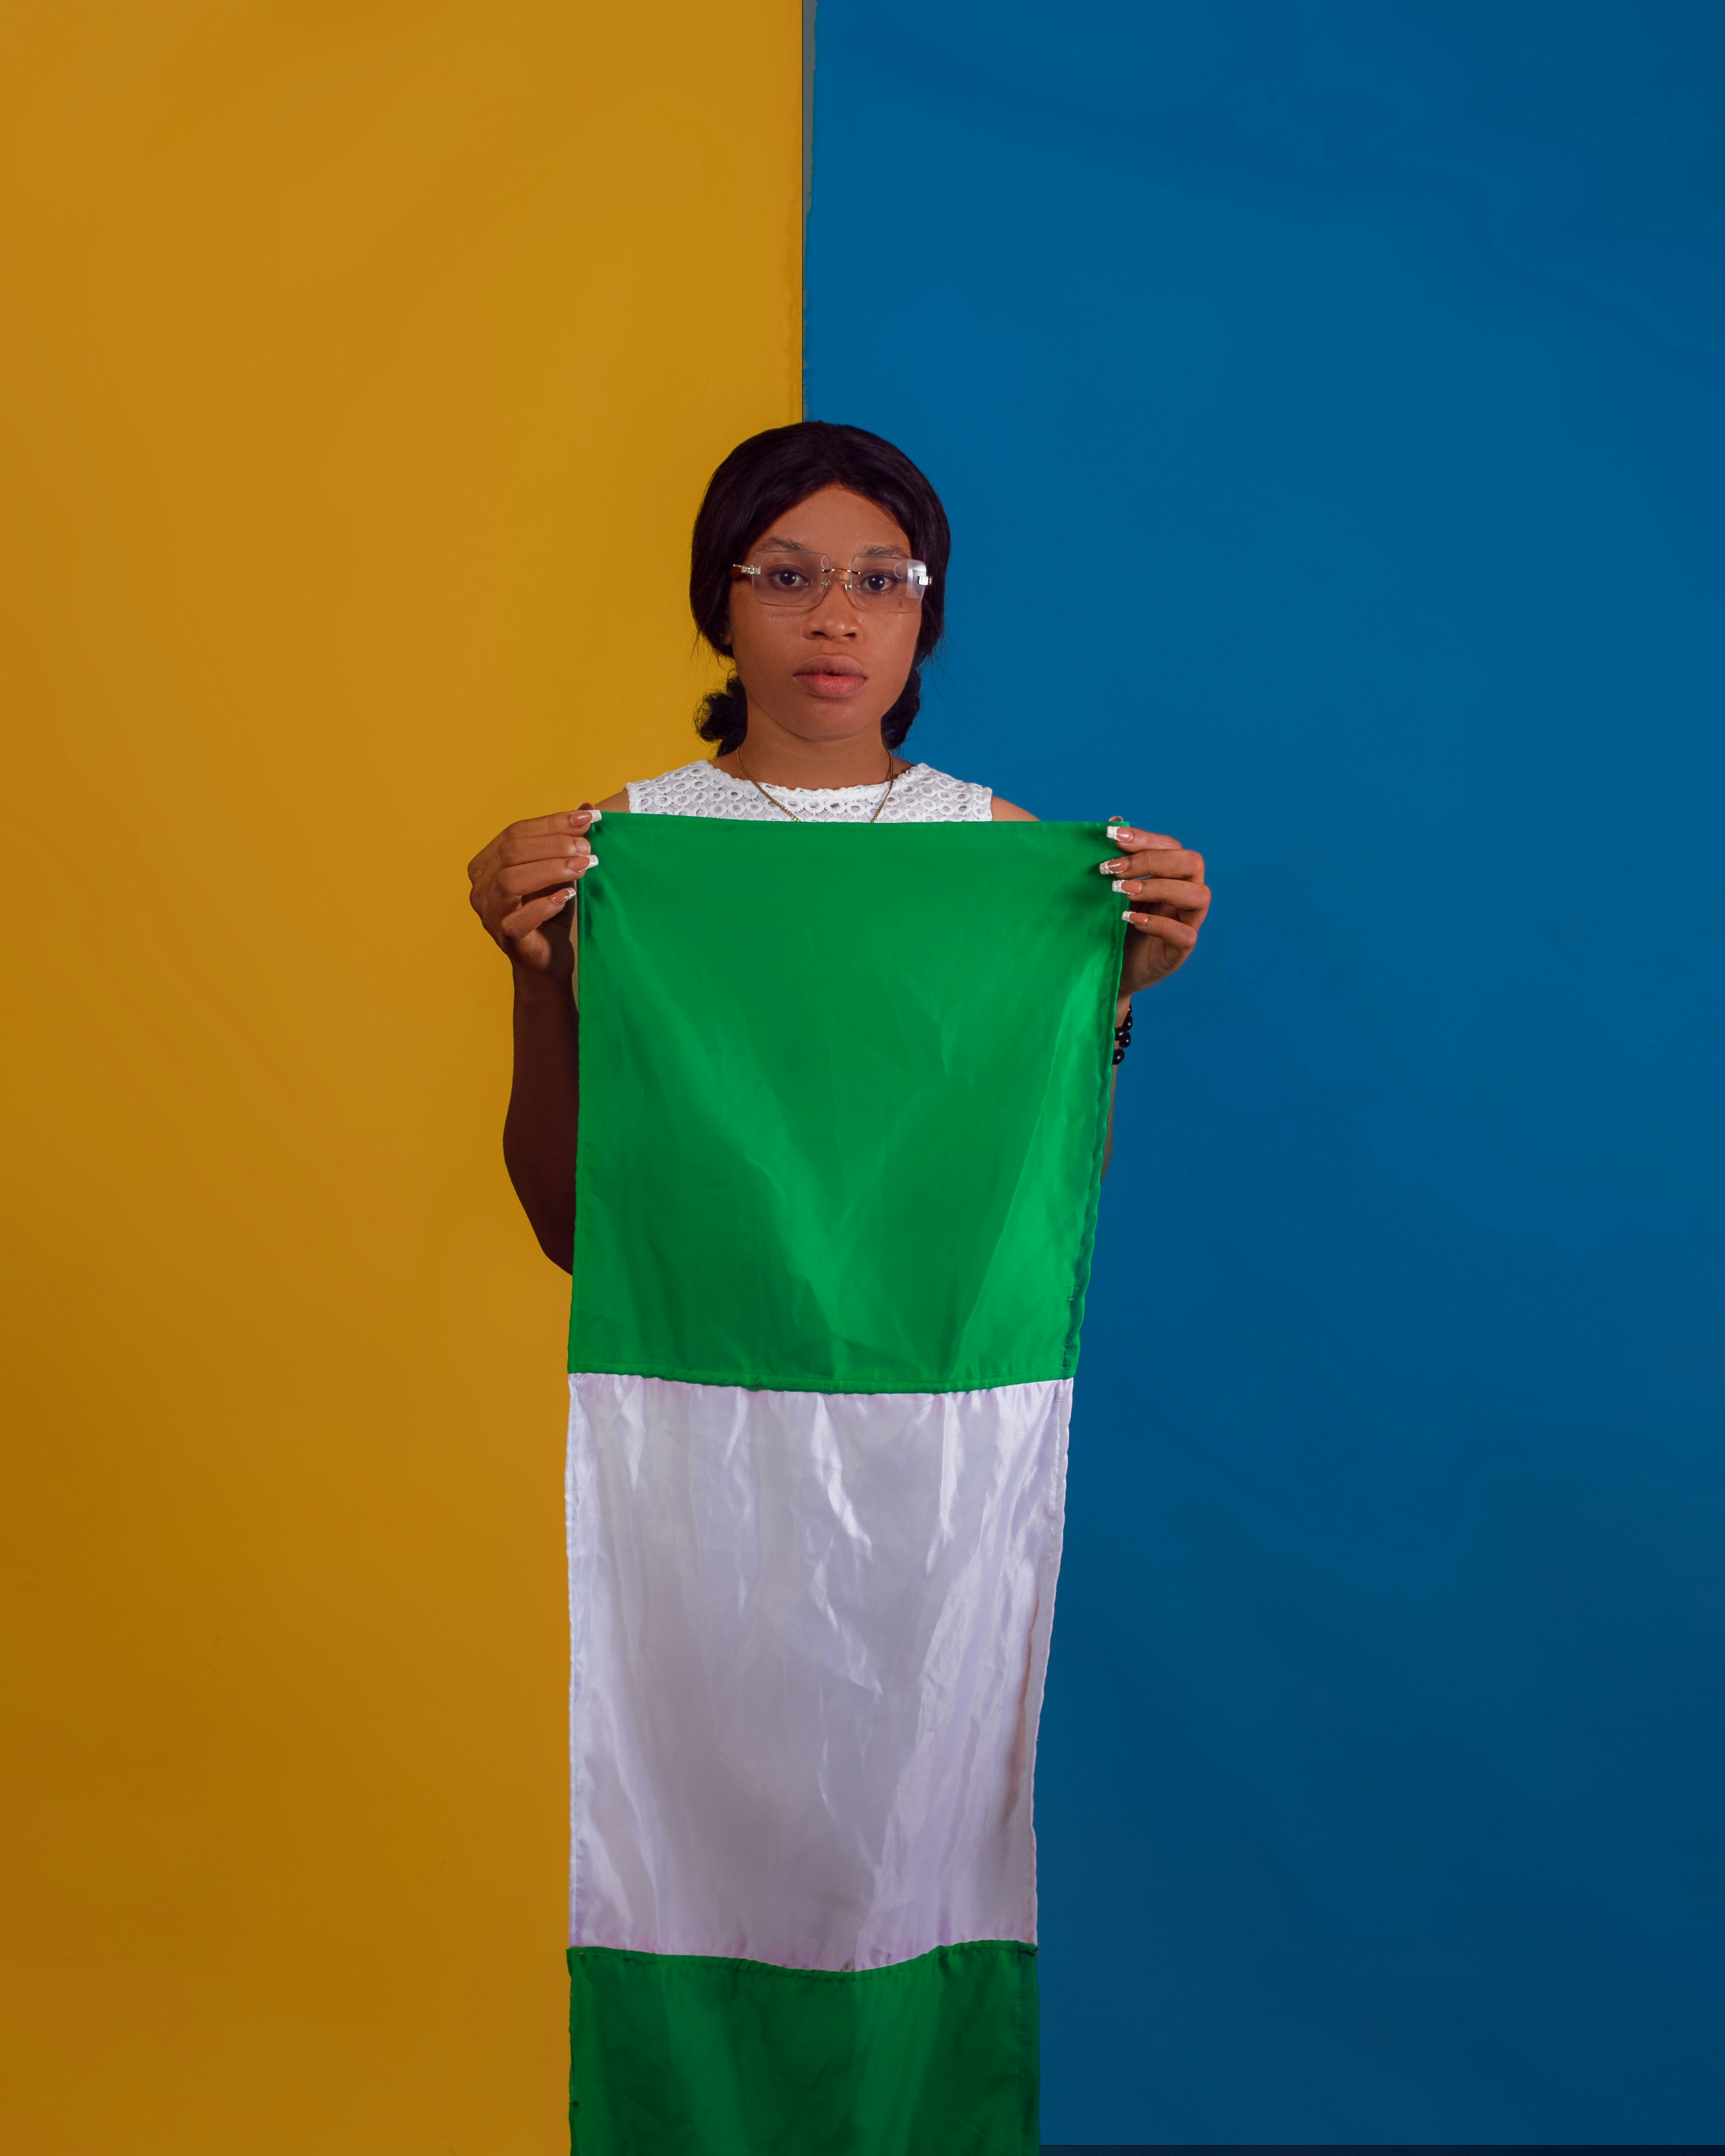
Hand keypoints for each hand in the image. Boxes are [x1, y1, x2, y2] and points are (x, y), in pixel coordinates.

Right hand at [467, 808, 600, 978]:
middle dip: (553, 844)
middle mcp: (481, 886)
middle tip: (588, 847)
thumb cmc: (551, 911)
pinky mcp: (505, 939)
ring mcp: (489, 913)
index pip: (515, 832)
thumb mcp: (559, 871)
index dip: (552, 823)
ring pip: (509, 880)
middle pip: (511, 852)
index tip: (589, 819)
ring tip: (583, 866)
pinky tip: (566, 896)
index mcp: (487, 863)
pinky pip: (518, 919)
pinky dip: (543, 905)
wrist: (548, 959)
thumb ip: (566, 840)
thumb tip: (587, 807)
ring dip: (550, 869)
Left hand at [1099, 824, 1210, 1004]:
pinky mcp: (1180, 951)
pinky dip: (1159, 924)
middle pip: (1191, 863)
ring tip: (1122, 892)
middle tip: (1112, 869)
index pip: (1171, 845)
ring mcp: (1187, 922)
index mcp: (1172, 874)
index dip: (1144, 838)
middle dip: (1152, 860)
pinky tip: (1131, 919)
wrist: (1107, 969)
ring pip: (1198, 895)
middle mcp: (1186, 894)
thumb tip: (1114, 819)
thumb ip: (1115, 858)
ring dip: (1159, 888)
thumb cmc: (1112, 923)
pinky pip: (1185, 934)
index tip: (1111, 836)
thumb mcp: (1110, 889)